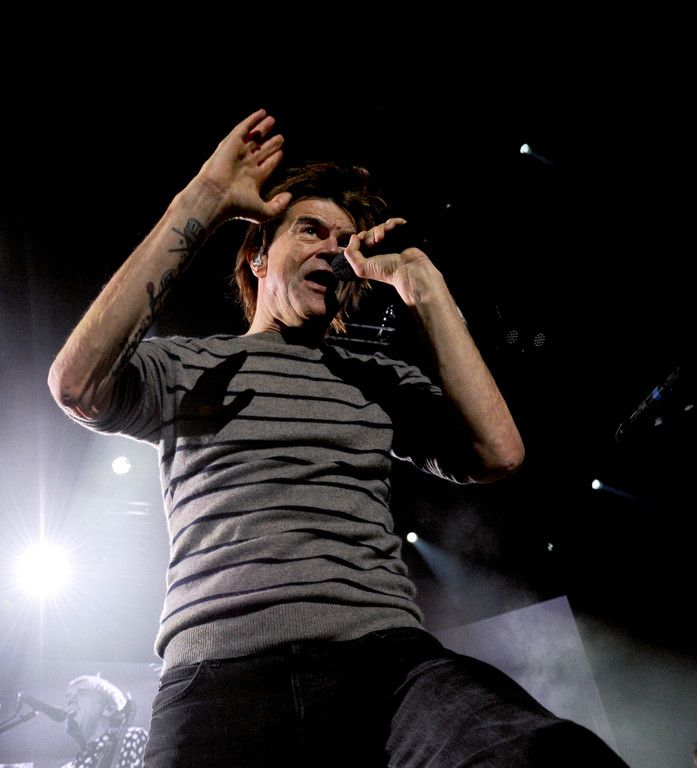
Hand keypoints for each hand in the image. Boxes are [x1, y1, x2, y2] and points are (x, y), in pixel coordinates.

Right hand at [195, 108, 291, 224]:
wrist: (216, 196)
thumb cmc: (237, 207)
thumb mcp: (263, 212)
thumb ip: (278, 206)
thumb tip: (289, 196)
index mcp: (252, 180)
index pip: (266, 166)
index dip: (274, 158)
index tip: (281, 152)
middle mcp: (245, 166)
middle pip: (260, 151)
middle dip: (270, 144)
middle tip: (280, 137)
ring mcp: (237, 154)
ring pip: (252, 138)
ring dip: (262, 129)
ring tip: (272, 120)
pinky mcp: (231, 144)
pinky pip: (243, 128)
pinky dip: (251, 120)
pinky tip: (261, 113)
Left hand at [342, 218, 434, 302]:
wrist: (408, 270)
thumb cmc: (386, 271)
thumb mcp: (361, 268)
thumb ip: (351, 254)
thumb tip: (353, 237)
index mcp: (372, 255)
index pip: (361, 240)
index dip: (360, 238)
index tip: (362, 242)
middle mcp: (382, 248)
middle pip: (370, 232)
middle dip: (369, 235)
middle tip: (373, 244)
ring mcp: (393, 240)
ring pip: (381, 226)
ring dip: (379, 230)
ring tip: (381, 239)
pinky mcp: (403, 234)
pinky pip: (395, 222)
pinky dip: (392, 222)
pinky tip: (390, 228)